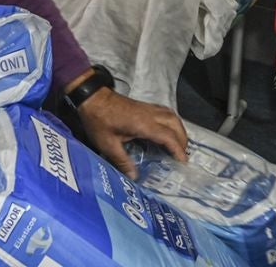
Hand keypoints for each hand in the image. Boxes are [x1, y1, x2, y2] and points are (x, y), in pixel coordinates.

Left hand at [73, 86, 187, 178]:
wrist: (93, 98)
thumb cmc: (99, 121)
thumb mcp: (108, 145)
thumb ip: (122, 161)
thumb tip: (134, 178)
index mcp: (144, 124)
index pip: (168, 136)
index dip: (178, 149)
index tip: (183, 162)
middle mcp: (150, 114)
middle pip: (175, 124)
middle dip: (182, 140)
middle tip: (182, 156)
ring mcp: (148, 108)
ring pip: (172, 116)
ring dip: (179, 130)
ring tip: (178, 144)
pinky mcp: (144, 106)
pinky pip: (165, 112)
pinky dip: (172, 122)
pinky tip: (167, 131)